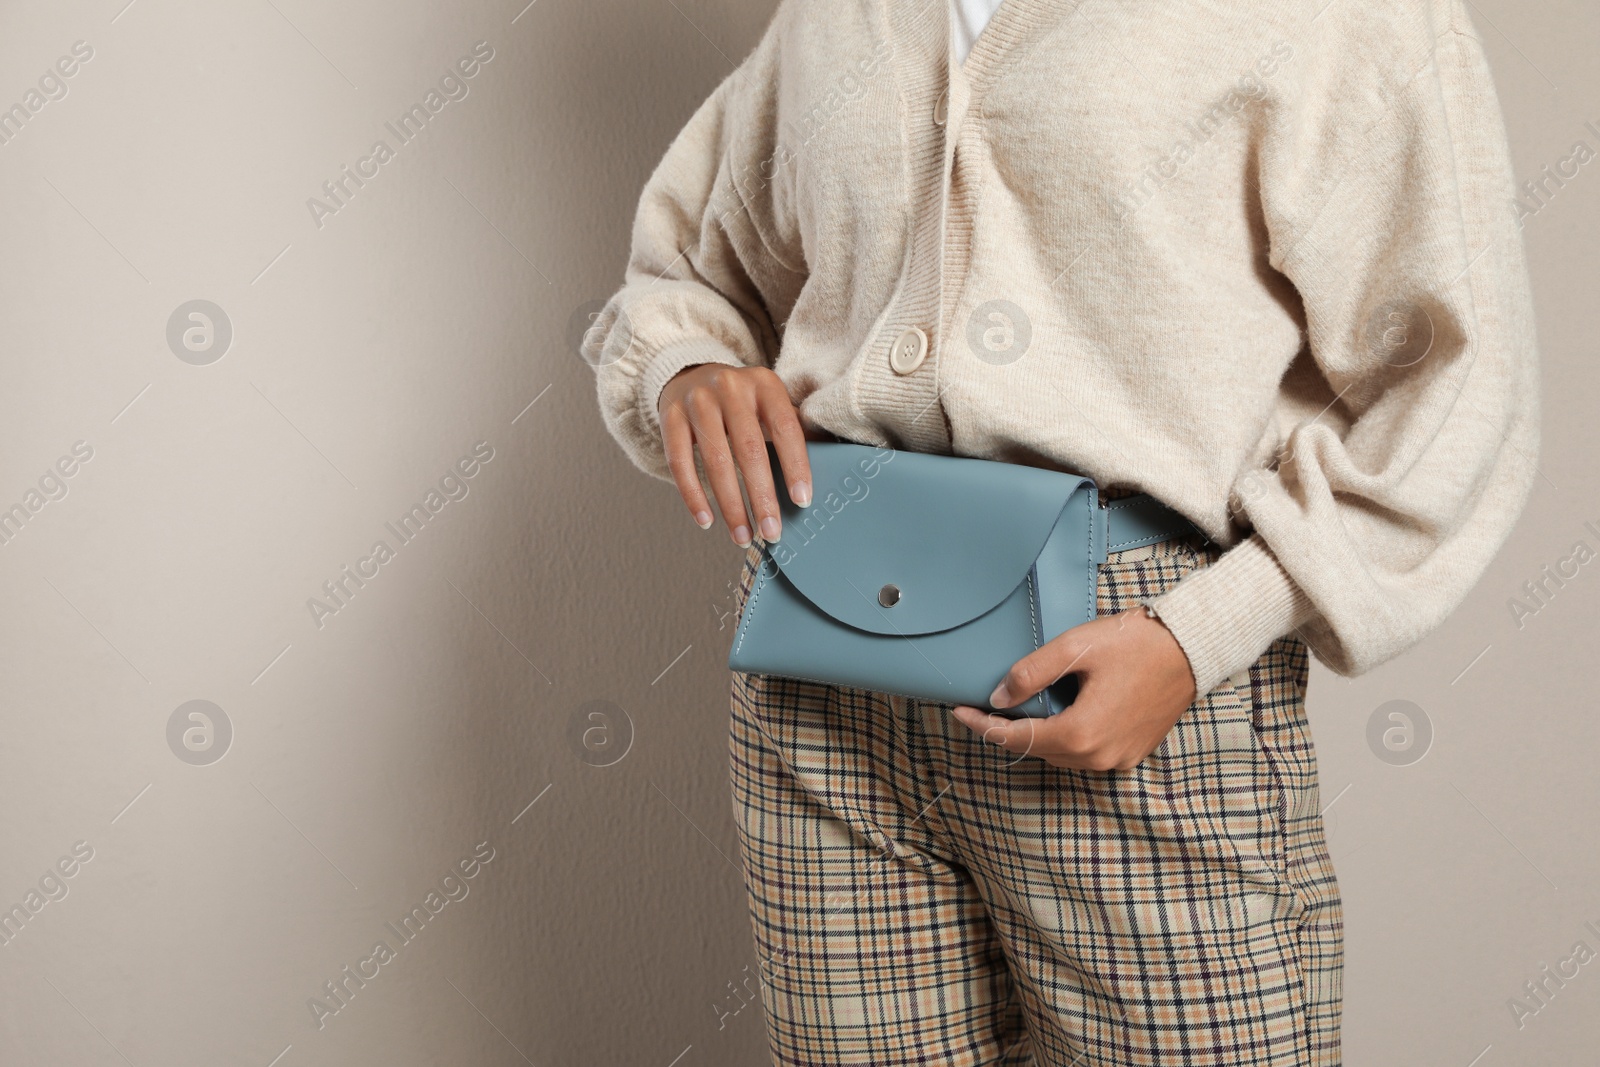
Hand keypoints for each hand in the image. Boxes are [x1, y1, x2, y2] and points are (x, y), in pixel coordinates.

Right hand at [658, 364, 816, 546]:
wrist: (689, 375)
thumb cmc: (742, 402)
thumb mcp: (770, 402)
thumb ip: (794, 429)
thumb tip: (832, 467)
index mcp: (764, 384)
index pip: (785, 427)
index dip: (795, 466)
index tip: (802, 501)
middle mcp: (730, 387)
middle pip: (749, 449)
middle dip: (762, 497)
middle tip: (771, 532)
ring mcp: (697, 401)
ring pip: (715, 461)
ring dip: (730, 505)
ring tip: (742, 535)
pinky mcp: (670, 417)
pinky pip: (680, 463)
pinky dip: (693, 496)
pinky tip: (706, 521)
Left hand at [951, 608, 1197, 770]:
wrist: (1191, 649)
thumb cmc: (1135, 643)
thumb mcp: (1075, 648)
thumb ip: (1031, 674)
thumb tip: (999, 698)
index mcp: (1081, 733)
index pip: (1015, 737)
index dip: (981, 725)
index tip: (958, 710)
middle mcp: (1098, 757)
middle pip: (1036, 749)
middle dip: (1006, 730)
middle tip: (982, 706)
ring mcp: (1117, 759)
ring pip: (1060, 754)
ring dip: (1036, 734)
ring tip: (1016, 709)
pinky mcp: (1131, 753)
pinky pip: (1085, 752)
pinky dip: (1064, 737)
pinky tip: (1056, 713)